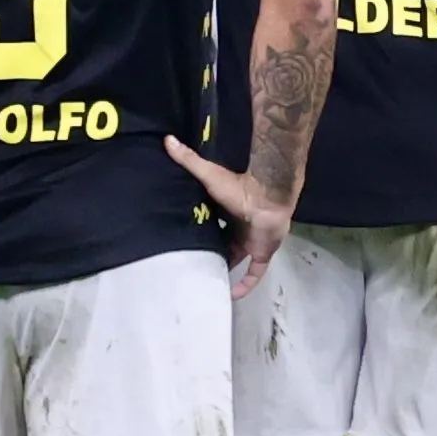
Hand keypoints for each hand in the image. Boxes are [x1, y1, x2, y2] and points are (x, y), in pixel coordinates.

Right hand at [165, 134, 291, 297]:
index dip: (200, 233)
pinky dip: (245, 284)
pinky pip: (254, 274)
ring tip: (206, 283)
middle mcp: (238, 229)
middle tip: (191, 265)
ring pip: (236, 261)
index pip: (211, 225)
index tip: (184, 241)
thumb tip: (167, 140)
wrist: (269, 196)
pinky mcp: (262, 253)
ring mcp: (251, 242)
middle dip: (210, 253)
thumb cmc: (239, 186)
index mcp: (226, 212)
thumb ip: (189, 160)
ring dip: (225, 271)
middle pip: (222, 245)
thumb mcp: (209, 174)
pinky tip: (232, 296)